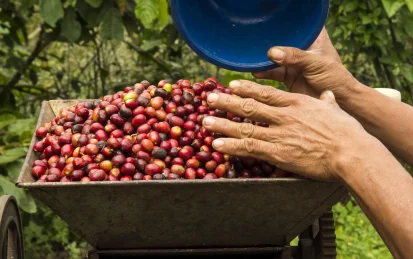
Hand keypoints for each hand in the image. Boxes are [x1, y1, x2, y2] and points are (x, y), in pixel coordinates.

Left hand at [203, 80, 371, 181]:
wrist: (352, 153)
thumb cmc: (348, 133)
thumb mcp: (337, 111)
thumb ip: (327, 103)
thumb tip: (327, 96)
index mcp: (297, 104)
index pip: (266, 93)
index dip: (246, 88)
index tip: (230, 84)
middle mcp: (284, 116)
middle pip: (249, 107)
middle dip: (227, 102)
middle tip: (209, 99)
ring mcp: (279, 134)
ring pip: (244, 127)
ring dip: (222, 124)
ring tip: (204, 122)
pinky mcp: (278, 153)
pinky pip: (249, 148)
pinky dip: (232, 145)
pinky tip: (217, 144)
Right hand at [252, 28, 358, 101]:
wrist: (339, 103)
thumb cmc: (335, 78)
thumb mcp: (316, 64)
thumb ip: (295, 57)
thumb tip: (271, 52)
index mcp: (313, 37)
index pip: (298, 23)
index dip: (284, 21)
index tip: (268, 20)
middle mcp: (302, 48)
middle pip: (281, 39)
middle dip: (268, 41)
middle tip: (253, 40)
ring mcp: (294, 62)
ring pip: (275, 57)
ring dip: (263, 59)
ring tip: (251, 59)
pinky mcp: (288, 76)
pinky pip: (272, 73)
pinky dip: (264, 73)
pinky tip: (255, 72)